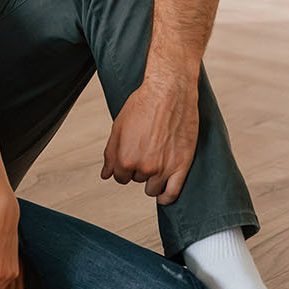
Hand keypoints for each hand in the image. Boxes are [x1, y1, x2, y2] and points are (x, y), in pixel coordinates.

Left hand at [102, 79, 197, 204]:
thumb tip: (105, 174)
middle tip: (147, 150)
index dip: (124, 167)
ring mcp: (164, 168)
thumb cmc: (143, 105)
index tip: (132, 157)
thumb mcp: (119, 127)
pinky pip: (172, 193)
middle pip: (137, 180)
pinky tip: (163, 193)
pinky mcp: (182, 166)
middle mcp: (144, 167)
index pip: (120, 177)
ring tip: (157, 162)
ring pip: (152, 189)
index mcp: (126, 159)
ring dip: (152, 180)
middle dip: (139, 169)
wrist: (170, 91)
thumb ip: (110, 154)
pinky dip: (166, 197)